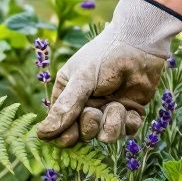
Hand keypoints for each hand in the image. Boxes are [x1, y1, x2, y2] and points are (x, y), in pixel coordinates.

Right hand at [36, 0, 181, 146]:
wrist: (139, 44)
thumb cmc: (104, 56)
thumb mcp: (81, 80)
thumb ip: (65, 107)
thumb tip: (41, 134)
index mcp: (67, 96)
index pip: (59, 127)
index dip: (64, 135)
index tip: (69, 136)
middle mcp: (86, 106)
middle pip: (82, 135)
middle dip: (89, 126)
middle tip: (94, 112)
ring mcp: (108, 110)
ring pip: (106, 136)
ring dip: (111, 123)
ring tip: (116, 105)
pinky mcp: (129, 113)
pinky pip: (126, 132)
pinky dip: (127, 122)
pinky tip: (128, 108)